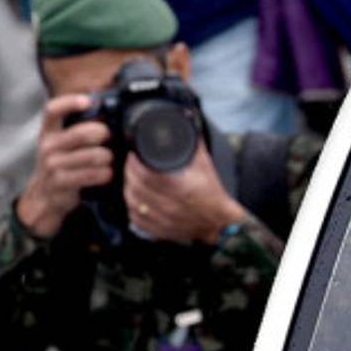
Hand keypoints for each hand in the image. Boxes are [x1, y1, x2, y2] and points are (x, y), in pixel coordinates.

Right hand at [16, 95, 112, 238]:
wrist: (45, 196)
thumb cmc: (61, 165)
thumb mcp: (62, 144)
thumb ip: (78, 128)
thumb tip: (105, 109)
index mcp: (48, 131)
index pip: (52, 110)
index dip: (70, 102)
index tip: (88, 101)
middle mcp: (48, 145)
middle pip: (81, 133)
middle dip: (102, 134)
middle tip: (109, 137)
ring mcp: (52, 165)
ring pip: (92, 156)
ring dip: (107, 158)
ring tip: (109, 160)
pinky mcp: (60, 182)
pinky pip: (91, 174)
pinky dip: (104, 174)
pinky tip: (107, 174)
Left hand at [124, 140, 245, 243]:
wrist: (221, 223)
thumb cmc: (213, 194)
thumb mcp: (205, 166)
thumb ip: (193, 143)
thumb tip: (184, 119)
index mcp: (182, 188)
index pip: (146, 173)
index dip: (135, 161)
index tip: (135, 154)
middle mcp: (171, 206)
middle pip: (136, 185)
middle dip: (130, 171)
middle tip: (131, 162)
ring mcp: (164, 221)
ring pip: (133, 200)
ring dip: (129, 187)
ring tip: (132, 178)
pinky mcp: (159, 231)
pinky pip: (135, 217)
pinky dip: (133, 205)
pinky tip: (137, 197)